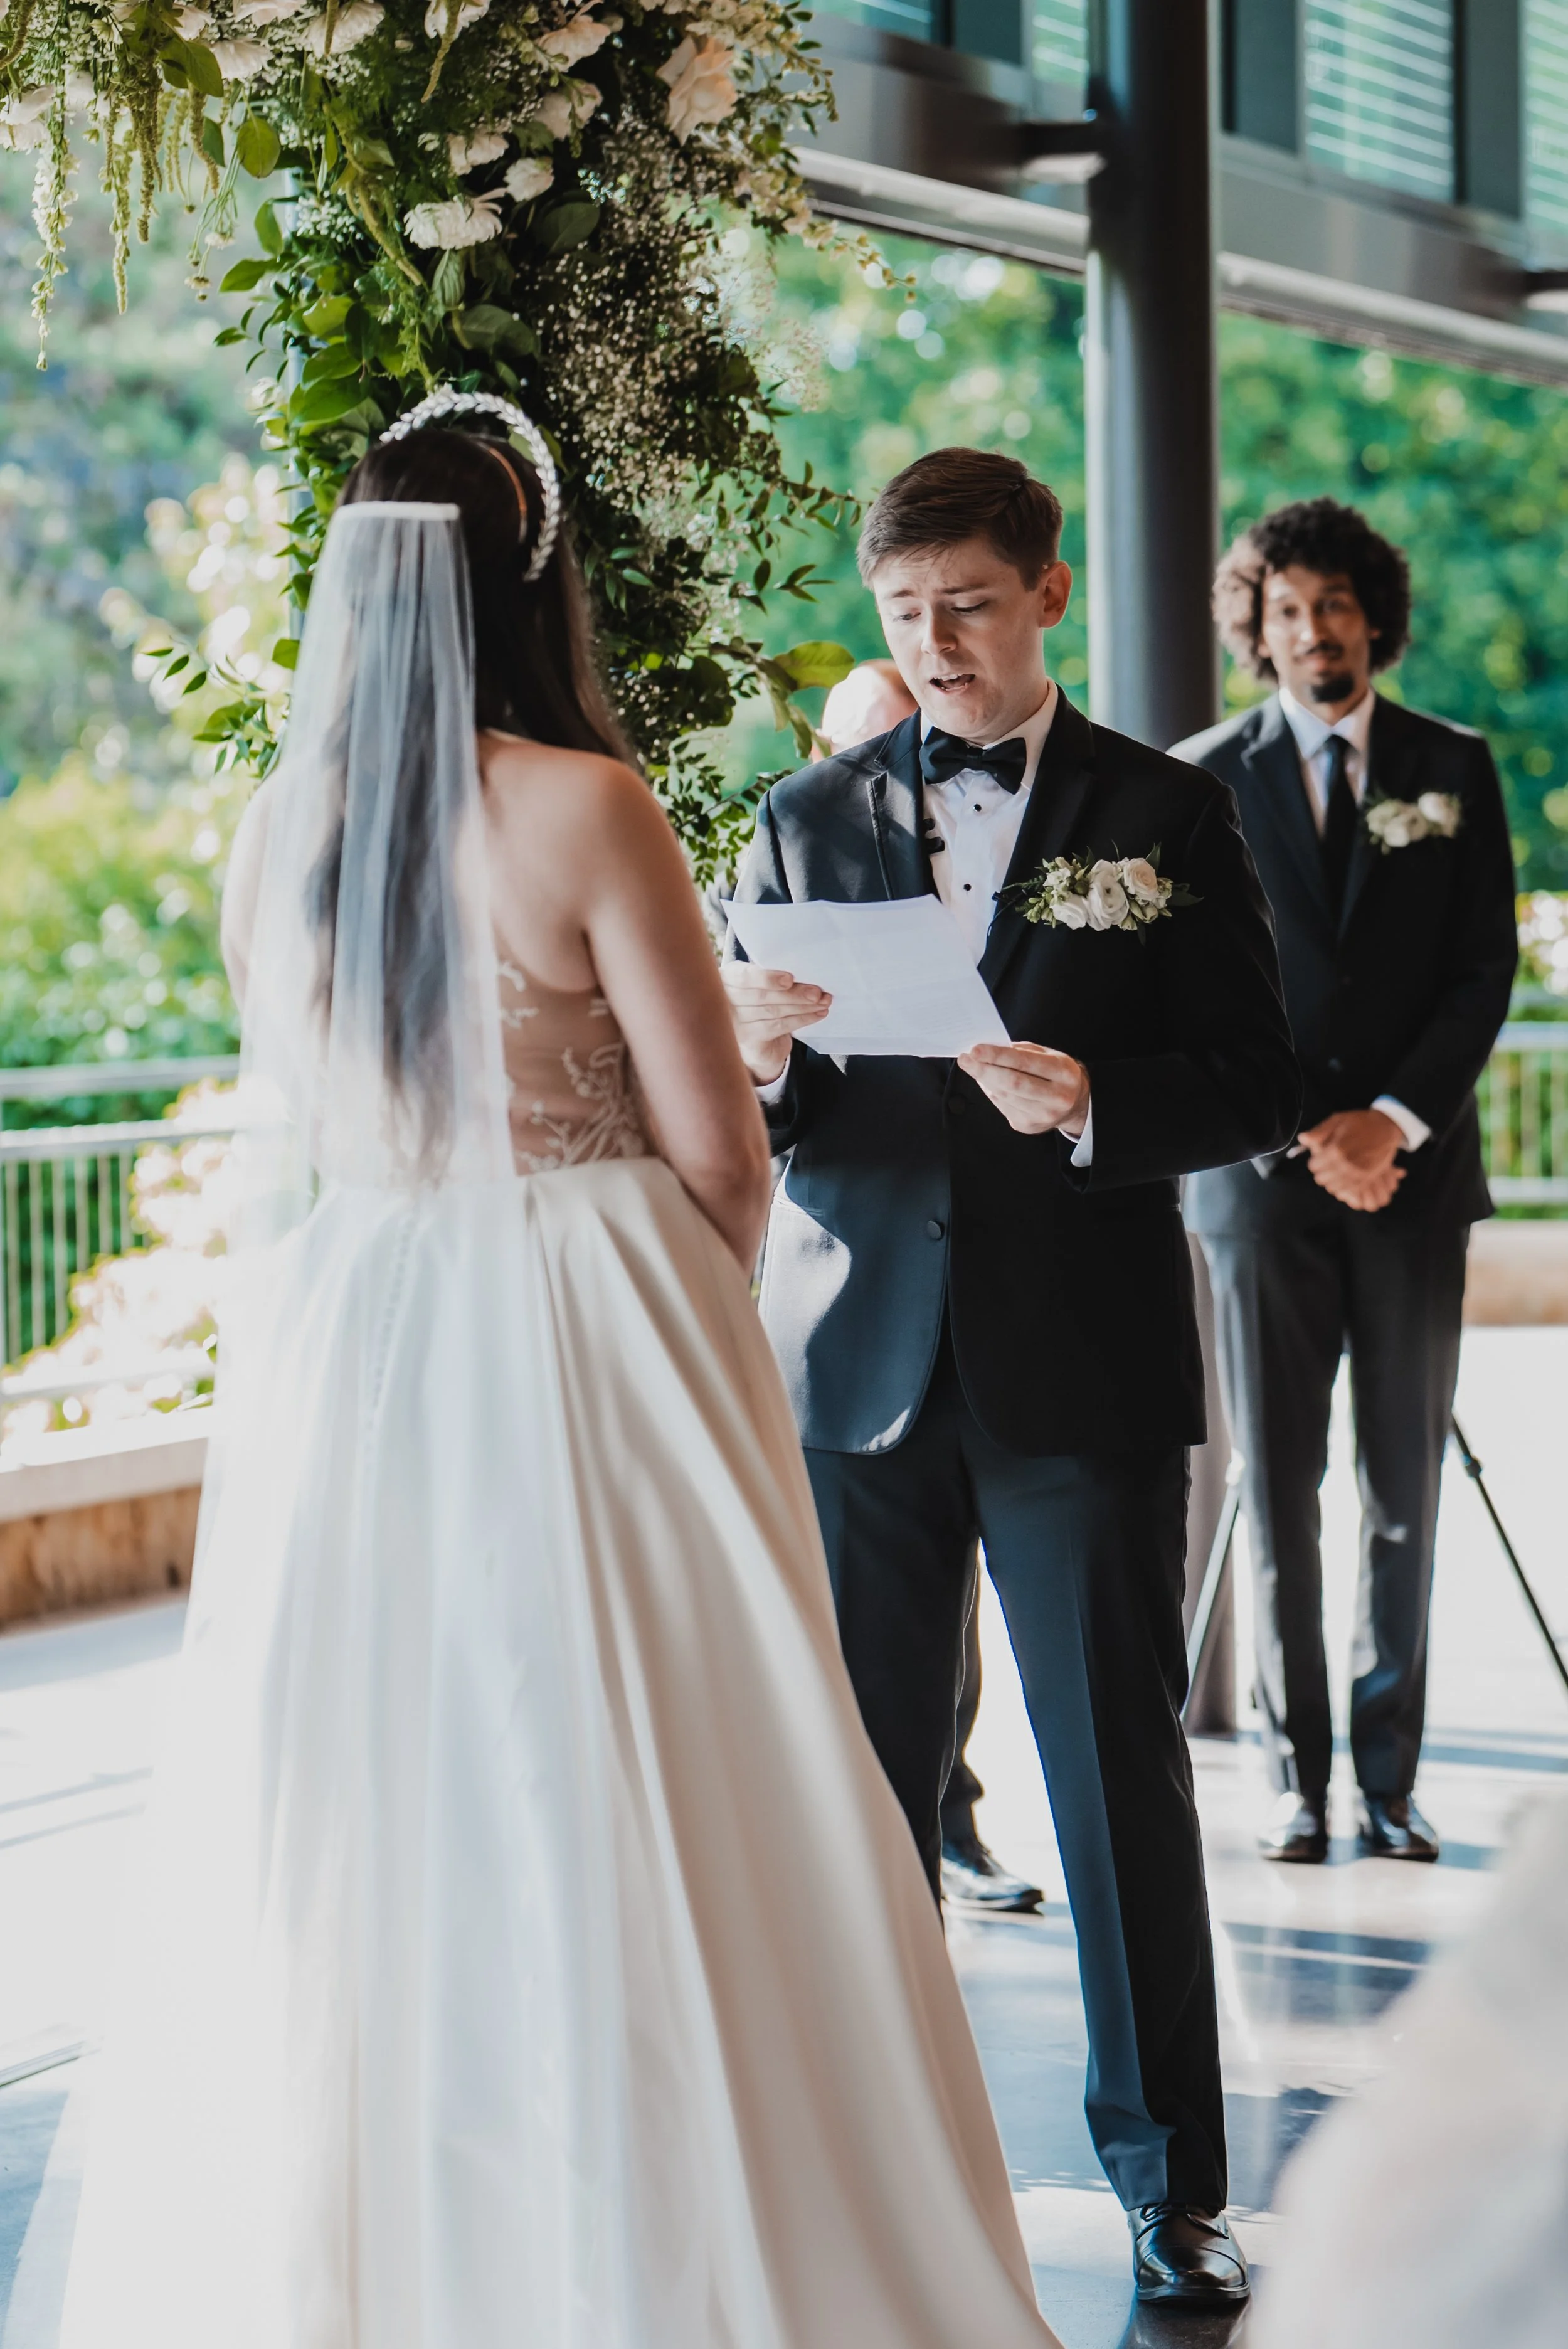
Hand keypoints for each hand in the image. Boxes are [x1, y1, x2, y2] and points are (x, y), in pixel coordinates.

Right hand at [720, 960, 830, 1084]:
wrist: (756, 1037)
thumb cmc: (761, 1000)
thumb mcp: (762, 982)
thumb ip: (773, 976)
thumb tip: (805, 974)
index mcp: (727, 977)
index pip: (743, 977)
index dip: (766, 978)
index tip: (789, 979)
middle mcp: (726, 1000)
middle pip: (762, 996)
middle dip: (794, 994)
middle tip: (817, 993)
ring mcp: (735, 1022)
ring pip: (773, 1012)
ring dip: (802, 1006)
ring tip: (822, 1002)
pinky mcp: (749, 1039)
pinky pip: (778, 1027)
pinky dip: (801, 1019)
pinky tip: (816, 1014)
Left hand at [956, 1041, 1089, 1137]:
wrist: (1076, 1103)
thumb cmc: (1056, 1073)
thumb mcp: (1048, 1055)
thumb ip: (1021, 1051)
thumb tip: (987, 1051)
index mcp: (1064, 1073)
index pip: (1026, 1063)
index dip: (998, 1056)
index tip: (975, 1049)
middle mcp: (1057, 1097)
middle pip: (1013, 1083)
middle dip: (984, 1070)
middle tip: (965, 1059)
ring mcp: (1043, 1115)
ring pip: (1005, 1096)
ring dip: (984, 1080)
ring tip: (972, 1067)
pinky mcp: (1029, 1126)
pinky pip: (1002, 1106)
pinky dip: (991, 1092)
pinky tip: (986, 1082)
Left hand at [1298, 1107, 1405, 1212]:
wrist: (1386, 1127)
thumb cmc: (1360, 1122)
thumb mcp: (1337, 1120)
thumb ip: (1319, 1132)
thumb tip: (1302, 1139)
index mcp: (1336, 1149)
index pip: (1314, 1166)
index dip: (1314, 1161)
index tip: (1319, 1157)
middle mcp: (1346, 1164)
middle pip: (1322, 1178)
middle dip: (1321, 1171)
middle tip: (1327, 1164)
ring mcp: (1358, 1173)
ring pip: (1334, 1187)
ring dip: (1331, 1180)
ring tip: (1336, 1171)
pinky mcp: (1368, 1179)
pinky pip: (1349, 1190)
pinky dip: (1343, 1186)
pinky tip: (1344, 1178)